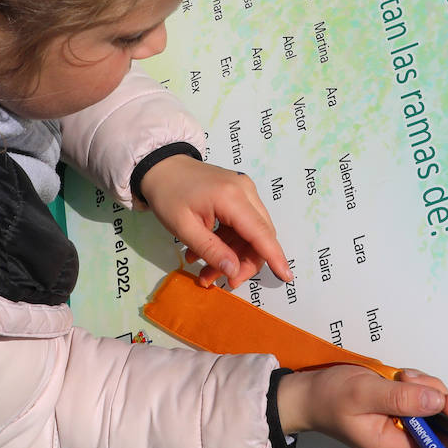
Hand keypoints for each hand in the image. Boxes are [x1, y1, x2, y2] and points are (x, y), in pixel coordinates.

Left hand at [137, 155, 292, 286]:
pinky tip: (205, 254)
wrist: (161, 166)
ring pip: (252, 233)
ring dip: (234, 256)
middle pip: (260, 235)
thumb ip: (211, 251)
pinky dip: (229, 243)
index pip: (261, 233)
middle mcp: (245, 191)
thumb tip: (234, 271)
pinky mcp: (239, 193)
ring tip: (206, 273)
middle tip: (222, 281)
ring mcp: (244, 190)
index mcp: (232, 197)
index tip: (286, 278)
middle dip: (245, 263)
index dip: (274, 257)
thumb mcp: (183, 228)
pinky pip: (243, 225)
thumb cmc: (168, 195)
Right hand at [276, 366, 447, 447]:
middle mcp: (403, 442)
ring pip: (433, 406)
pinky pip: (420, 398)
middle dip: (434, 396)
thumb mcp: (364, 393)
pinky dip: (415, 384)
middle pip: (442, 424)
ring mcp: (402, 427)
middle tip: (407, 378)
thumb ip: (401, 398)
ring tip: (398, 376)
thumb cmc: (330, 396)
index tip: (443, 397)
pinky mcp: (399, 412)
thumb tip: (439, 401)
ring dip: (423, 386)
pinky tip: (397, 377)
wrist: (307, 395)